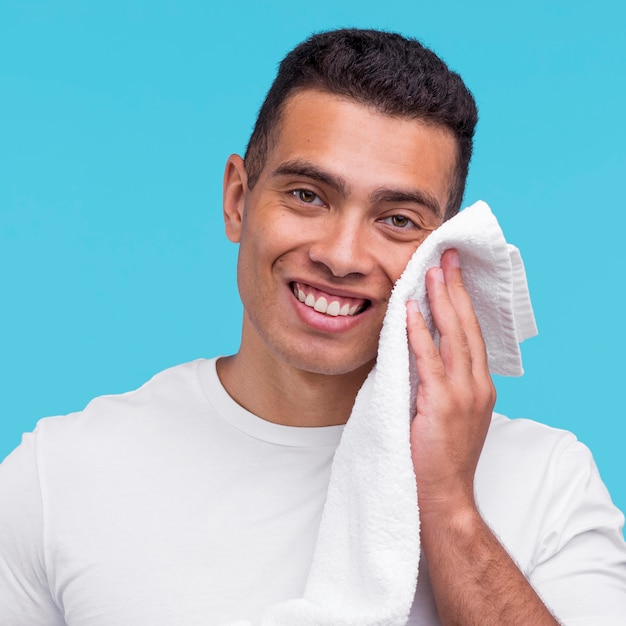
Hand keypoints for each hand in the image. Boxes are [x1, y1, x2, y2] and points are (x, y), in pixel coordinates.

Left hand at [406, 248, 495, 518]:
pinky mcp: (442, 404)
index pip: (471, 332)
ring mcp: (463, 393)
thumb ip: (439, 381)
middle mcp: (477, 384)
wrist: (445, 496)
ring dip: (440, 300)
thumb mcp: (448, 412)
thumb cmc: (440, 456)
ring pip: (453, 336)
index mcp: (479, 385)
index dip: (462, 300)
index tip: (453, 273)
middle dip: (455, 288)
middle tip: (446, 257)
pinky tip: (410, 310)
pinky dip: (418, 333)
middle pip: (466, 325)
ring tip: (431, 270)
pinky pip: (428, 360)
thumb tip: (417, 350)